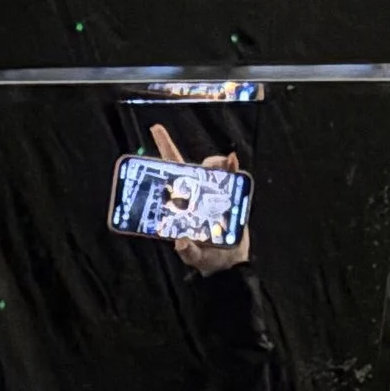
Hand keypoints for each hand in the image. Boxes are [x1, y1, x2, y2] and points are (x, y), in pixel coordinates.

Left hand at [148, 121, 248, 276]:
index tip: (155, 128)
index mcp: (182, 203)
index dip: (164, 149)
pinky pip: (232, 175)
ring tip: (226, 169)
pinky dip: (233, 168)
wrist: (228, 263)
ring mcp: (214, 192)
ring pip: (214, 169)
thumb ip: (187, 252)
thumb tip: (180, 243)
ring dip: (218, 166)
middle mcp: (196, 193)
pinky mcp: (231, 193)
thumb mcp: (194, 256)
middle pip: (196, 167)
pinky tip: (234, 163)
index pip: (171, 173)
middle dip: (206, 162)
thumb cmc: (206, 258)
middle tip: (213, 166)